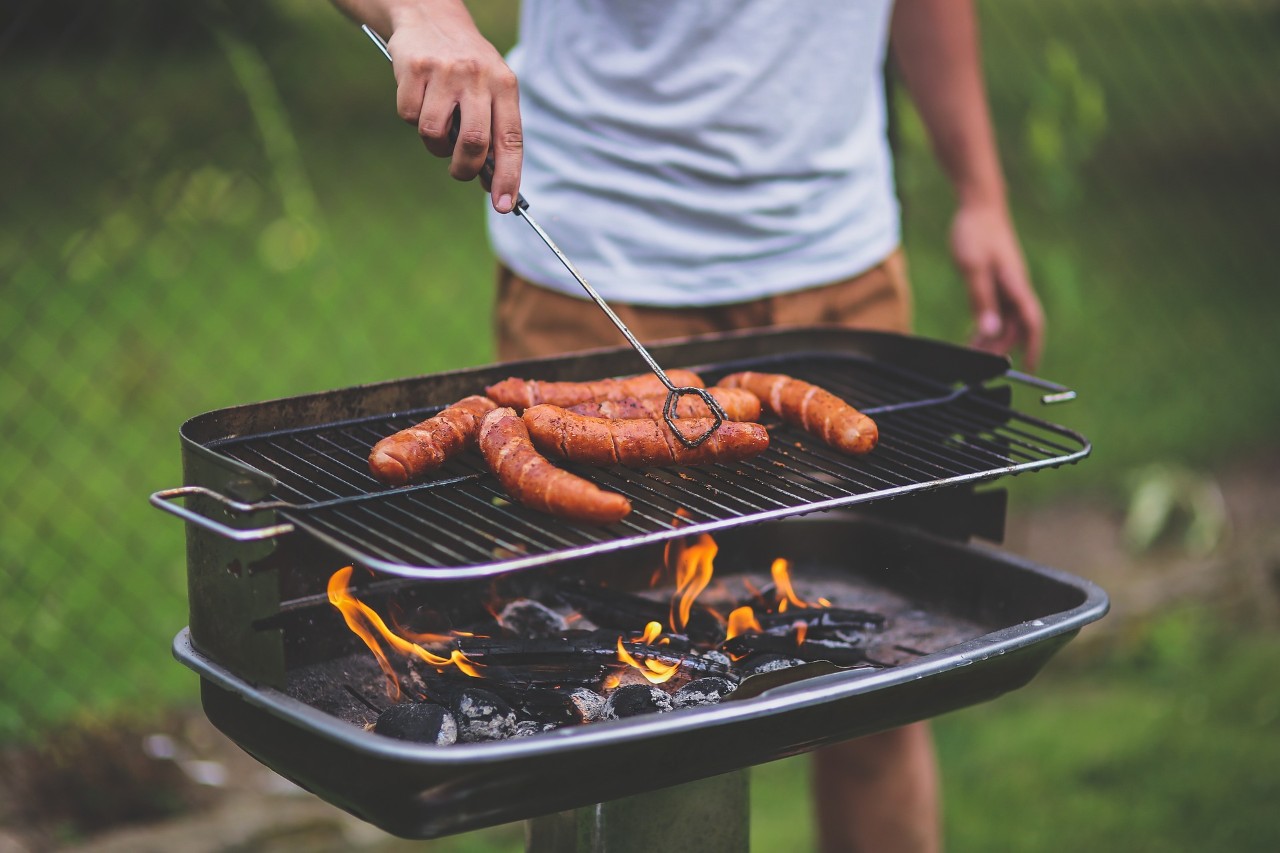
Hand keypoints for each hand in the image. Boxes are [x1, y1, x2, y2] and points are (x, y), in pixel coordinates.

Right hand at [386, 3, 521, 211]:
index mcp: (505, 85)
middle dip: (464, 169)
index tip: (504, 205)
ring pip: (435, 134)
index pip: (511, 140)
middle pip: (473, 144)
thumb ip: (494, 129)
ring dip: (434, 144)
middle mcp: (478, 77)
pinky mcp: (414, 68)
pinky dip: (411, 117)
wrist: (430, 15)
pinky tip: (419, 97)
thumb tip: (491, 182)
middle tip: (459, 171)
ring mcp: (445, 72)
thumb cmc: (466, 66)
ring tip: (438, 125)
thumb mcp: (490, 87)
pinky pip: (409, 116)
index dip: (508, 177)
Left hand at [949, 202, 1043, 370]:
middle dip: (1001, 348)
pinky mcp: (998, 280)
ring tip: (971, 353)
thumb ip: (981, 299)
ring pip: (1005, 321)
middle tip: (978, 364)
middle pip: (1016, 327)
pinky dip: (987, 324)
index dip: (1033, 347)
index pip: (1032, 323)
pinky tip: (973, 335)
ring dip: (992, 339)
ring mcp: (1008, 284)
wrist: (979, 206)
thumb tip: (990, 331)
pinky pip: (997, 310)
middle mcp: (1016, 288)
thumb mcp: (973, 268)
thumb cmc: (976, 232)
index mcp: (1016, 285)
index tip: (1029, 368)